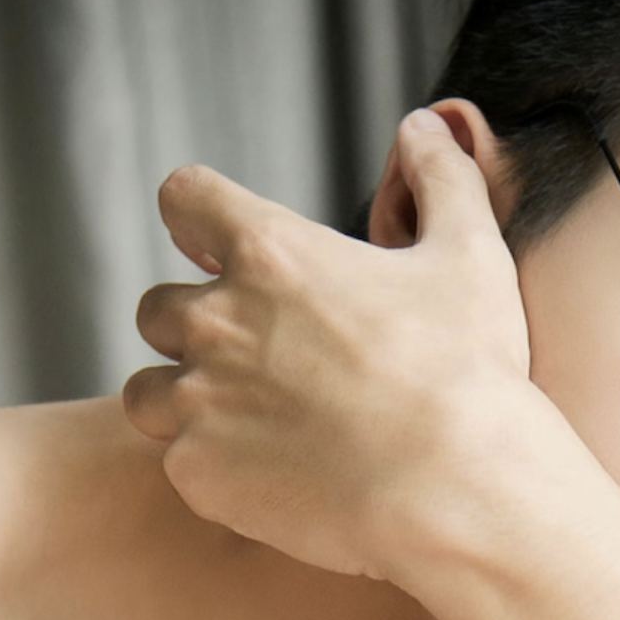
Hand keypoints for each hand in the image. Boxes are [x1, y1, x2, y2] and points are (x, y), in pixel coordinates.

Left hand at [122, 111, 543, 579]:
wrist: (453, 492)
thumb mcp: (470, 257)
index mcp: (268, 252)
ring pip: (149, 394)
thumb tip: (426, 128)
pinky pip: (179, 465)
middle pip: (158, 310)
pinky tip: (268, 484)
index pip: (184, 199)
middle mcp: (217, 320)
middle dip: (196, 332)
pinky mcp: (199, 473)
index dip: (197, 219)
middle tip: (256, 367)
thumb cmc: (467, 375)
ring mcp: (200, 401)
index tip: (212, 246)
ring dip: (185, 405)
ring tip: (247, 432)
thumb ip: (442, 181)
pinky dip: (214, 473)